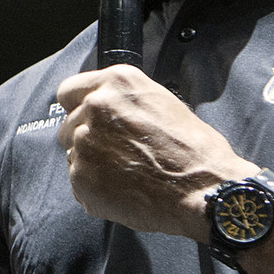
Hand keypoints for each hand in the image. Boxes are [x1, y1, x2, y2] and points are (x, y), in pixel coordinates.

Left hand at [56, 65, 256, 239]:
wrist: (203, 190)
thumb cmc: (193, 150)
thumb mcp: (161, 101)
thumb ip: (123, 99)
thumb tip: (105, 106)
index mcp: (115, 83)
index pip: (69, 90)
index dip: (78, 106)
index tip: (85, 118)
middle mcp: (95, 107)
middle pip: (69, 124)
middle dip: (88, 138)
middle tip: (117, 152)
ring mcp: (85, 142)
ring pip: (73, 153)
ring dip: (92, 163)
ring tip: (126, 172)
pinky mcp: (82, 176)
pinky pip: (78, 181)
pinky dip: (95, 188)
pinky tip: (124, 189)